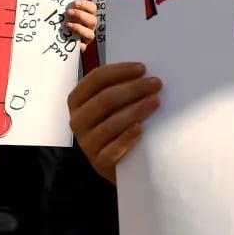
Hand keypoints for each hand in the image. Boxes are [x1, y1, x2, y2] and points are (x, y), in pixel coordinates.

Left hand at [64, 0, 97, 45]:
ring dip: (79, 28)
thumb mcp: (62, 11)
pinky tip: (69, 39)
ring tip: (68, 25)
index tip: (75, 3)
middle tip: (69, 13)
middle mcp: (89, 26)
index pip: (92, 8)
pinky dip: (78, 44)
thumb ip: (62, 5)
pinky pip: (83, 47)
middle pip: (93, 20)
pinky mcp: (81, 47)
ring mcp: (86, 37)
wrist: (53, 37)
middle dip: (81, 15)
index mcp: (87, 15)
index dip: (85, 5)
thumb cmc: (60, 20)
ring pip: (90, 34)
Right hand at [68, 61, 160, 182]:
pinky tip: (140, 129)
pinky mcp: (98, 163)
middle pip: (104, 100)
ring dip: (135, 110)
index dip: (120, 71)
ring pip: (110, 124)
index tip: (142, 68)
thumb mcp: (112, 106)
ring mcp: (86, 143)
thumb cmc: (117, 127)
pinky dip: (127, 138)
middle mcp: (77, 121)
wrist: (121, 165)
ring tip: (155, 102)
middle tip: (156, 84)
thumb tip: (143, 72)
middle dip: (133, 89)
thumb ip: (119, 89)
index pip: (96, 79)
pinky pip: (112, 149)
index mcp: (77, 101)